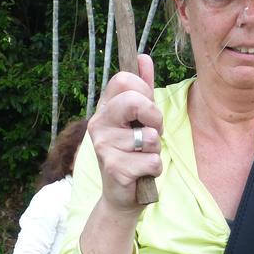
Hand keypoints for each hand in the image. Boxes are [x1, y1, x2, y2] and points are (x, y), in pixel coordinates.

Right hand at [88, 54, 163, 214]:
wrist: (121, 195)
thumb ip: (143, 88)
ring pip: (150, 137)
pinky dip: (154, 169)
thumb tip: (143, 58)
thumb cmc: (132, 152)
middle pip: (135, 101)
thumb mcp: (139, 118)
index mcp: (105, 108)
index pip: (123, 79)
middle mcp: (98, 124)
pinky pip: (152, 161)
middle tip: (151, 133)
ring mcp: (103, 146)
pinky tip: (140, 173)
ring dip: (155, 150)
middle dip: (155, 119)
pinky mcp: (114, 168)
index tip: (146, 108)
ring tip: (141, 157)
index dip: (144, 90)